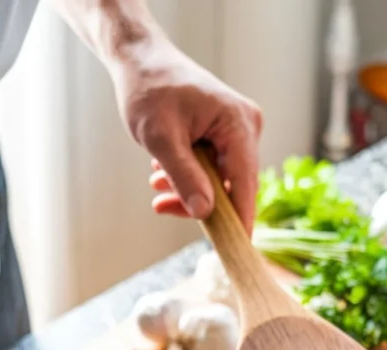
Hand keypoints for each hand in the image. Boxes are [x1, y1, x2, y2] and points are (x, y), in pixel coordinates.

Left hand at [113, 35, 261, 233]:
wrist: (141, 62)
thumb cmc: (149, 90)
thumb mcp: (162, 138)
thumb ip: (184, 176)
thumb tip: (205, 213)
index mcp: (238, 124)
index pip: (245, 183)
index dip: (239, 219)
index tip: (234, 250)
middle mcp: (245, 128)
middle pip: (231, 185)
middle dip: (199, 202)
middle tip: (162, 206)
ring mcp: (236, 133)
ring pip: (218, 181)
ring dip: (187, 190)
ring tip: (156, 185)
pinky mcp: (224, 137)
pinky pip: (212, 170)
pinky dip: (188, 177)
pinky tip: (162, 174)